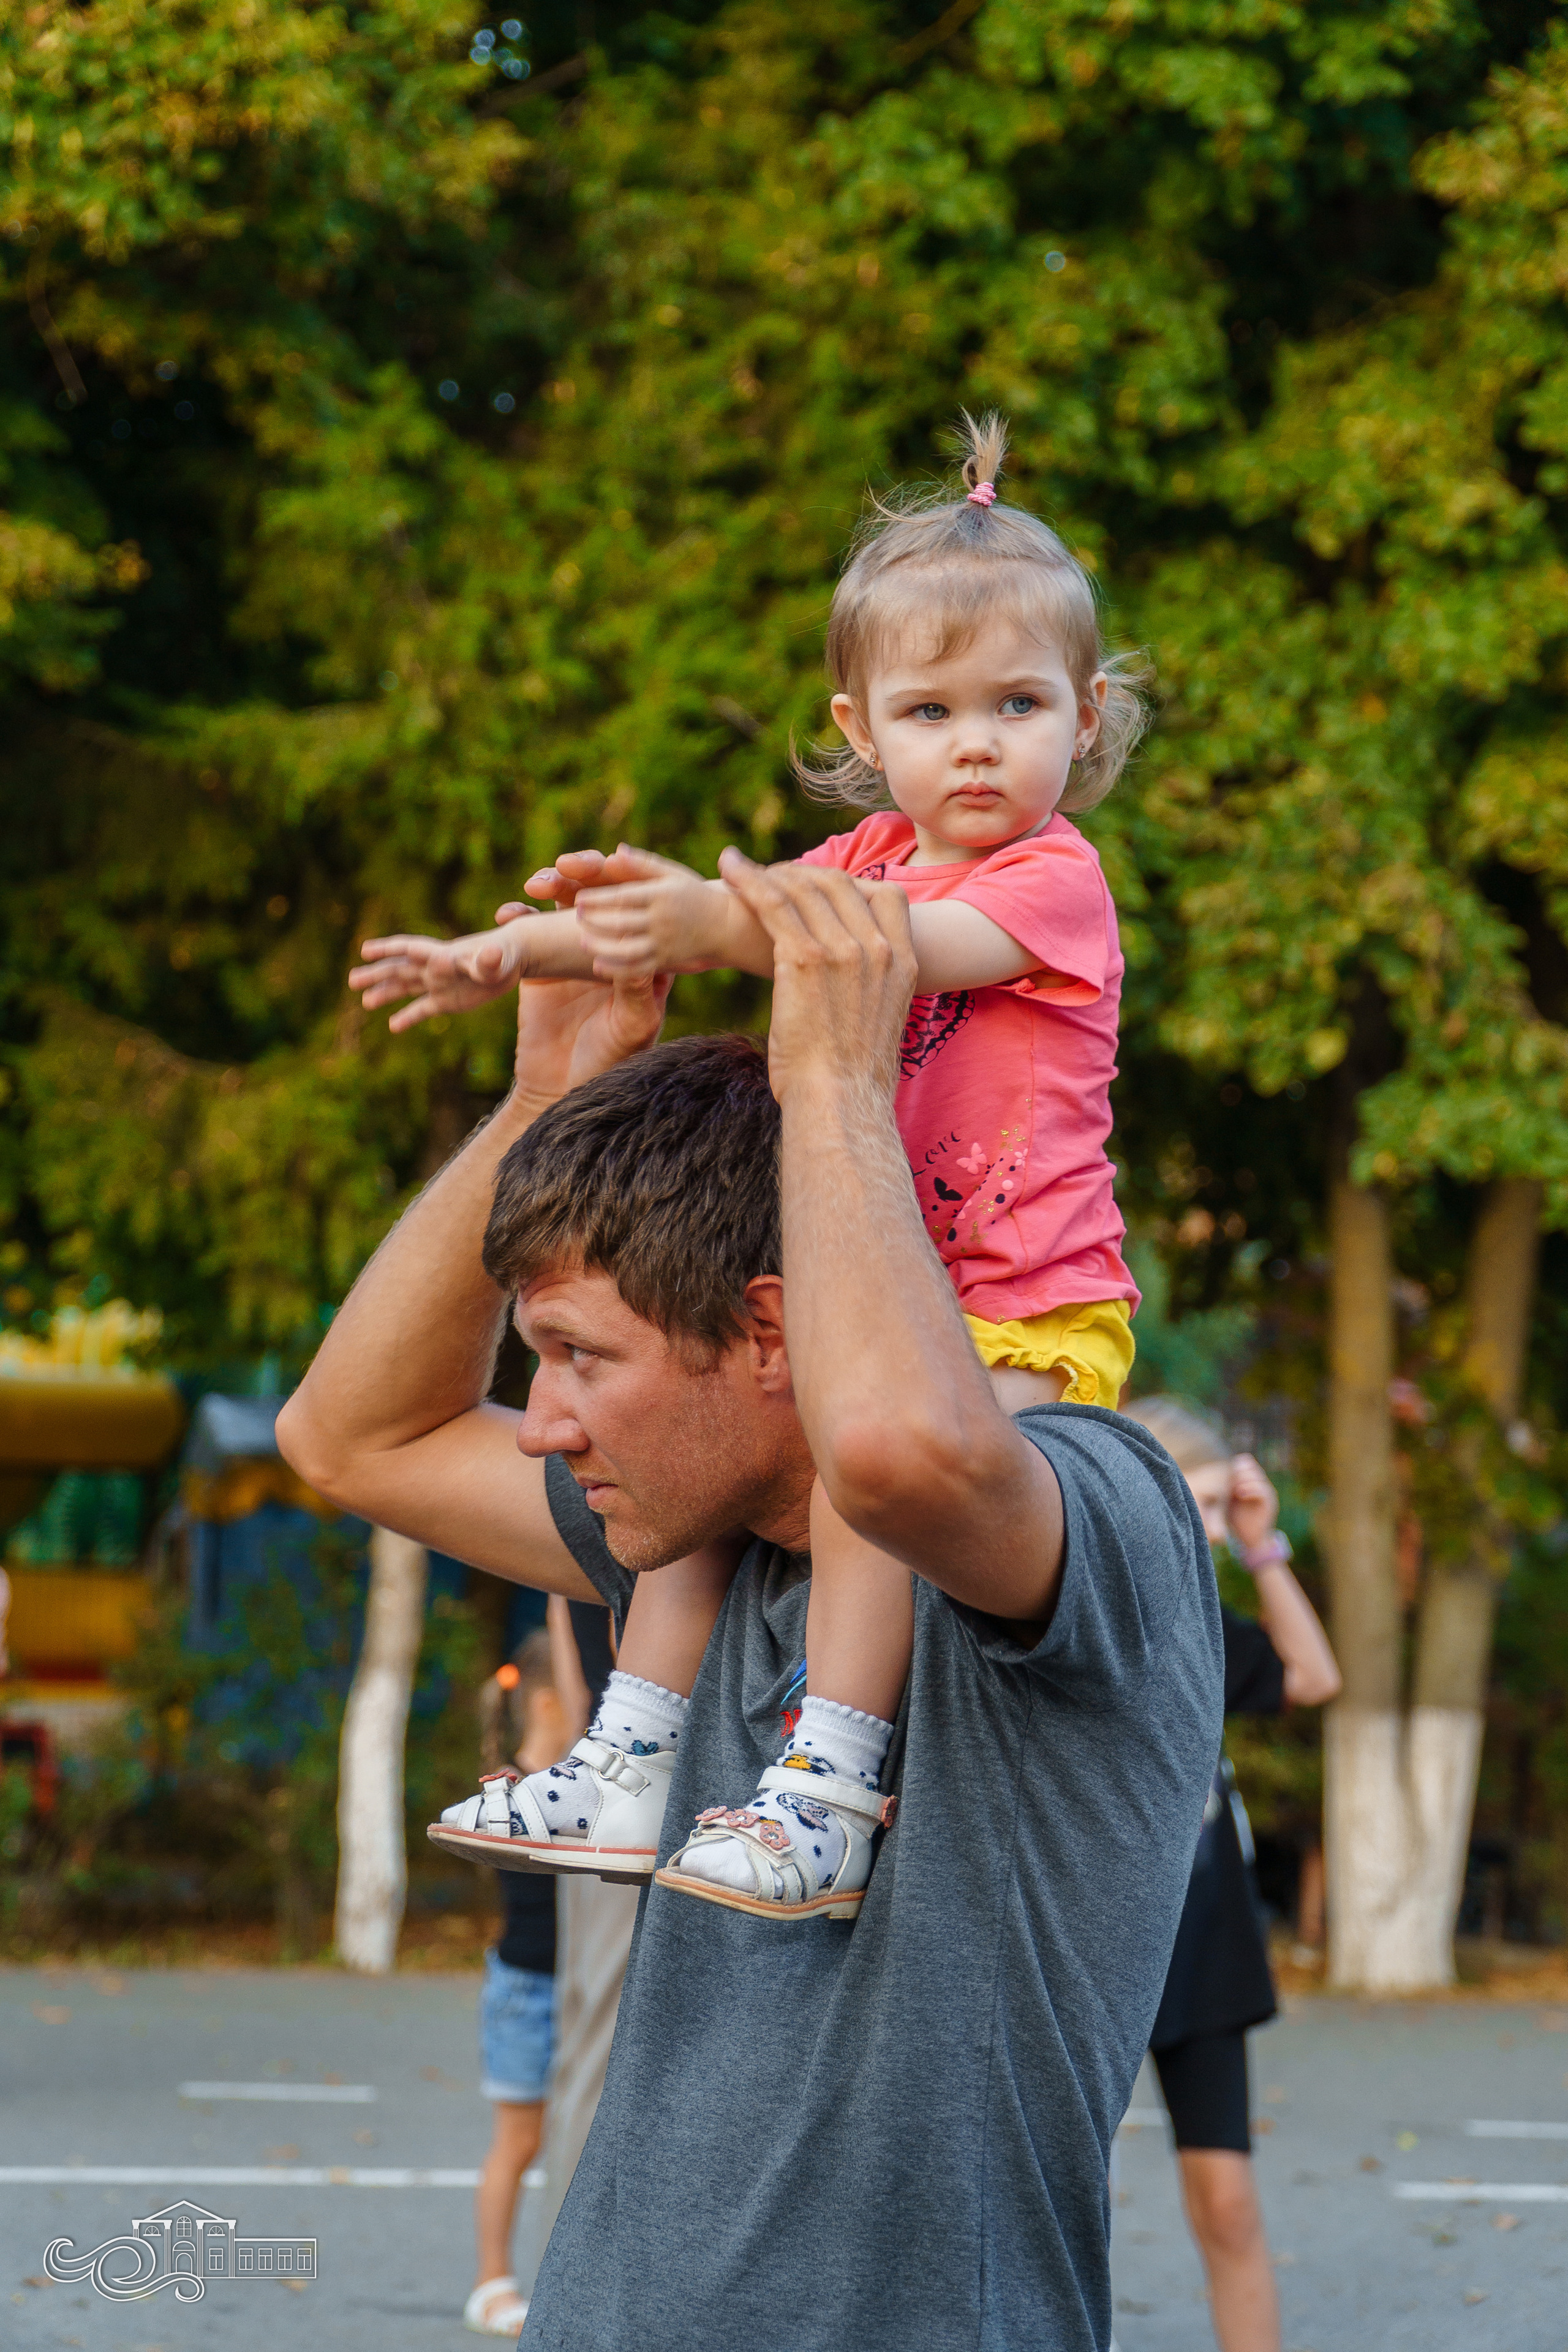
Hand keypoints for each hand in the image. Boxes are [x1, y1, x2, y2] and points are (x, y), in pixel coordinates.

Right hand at [351, 902, 541, 1032]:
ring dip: (385, 993)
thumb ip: (488, 961)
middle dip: (377, 974)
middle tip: (352, 979)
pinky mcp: (447, 1001)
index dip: (389, 949)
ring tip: (364, 1002)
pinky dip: (409, 1017)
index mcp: (443, 955)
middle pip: (400, 969)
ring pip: (406, 988)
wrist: (512, 959)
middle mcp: (435, 968)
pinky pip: (423, 1009)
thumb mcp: (498, 960)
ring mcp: (438, 984)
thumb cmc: (506, 956)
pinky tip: (393, 1026)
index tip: (366, 950)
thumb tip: (491, 954)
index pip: (412, 950)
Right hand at [504, 865, 670, 1112]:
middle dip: (583, 874)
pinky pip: (527, 927)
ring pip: (564, 903)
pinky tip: (507, 913)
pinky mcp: (538, 962)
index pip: (639, 906)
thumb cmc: (609, 1064)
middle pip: (600, 895)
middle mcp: (610, 946)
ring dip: (550, 885)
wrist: (560, 1089)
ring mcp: (572, 950)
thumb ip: (636, 994)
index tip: (611, 862)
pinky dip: (517, 915)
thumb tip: (643, 957)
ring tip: (536, 884)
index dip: (626, 880)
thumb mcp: (630, 1029)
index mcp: (641, 956)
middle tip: (566, 868)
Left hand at [572, 846, 730, 976]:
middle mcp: (662, 919)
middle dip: (595, 920)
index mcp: (661, 895)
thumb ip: (643, 864)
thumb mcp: (672, 874)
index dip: (599, 898)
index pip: (624, 897)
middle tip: (577, 916)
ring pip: (627, 948)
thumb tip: (615, 852)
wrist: (725, 925)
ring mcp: (665, 942)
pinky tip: (599, 965)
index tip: (580, 898)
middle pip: (621, 922)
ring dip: (602, 946)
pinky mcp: (667, 961)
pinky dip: (617, 969)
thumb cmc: (693, 894)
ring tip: (583, 941)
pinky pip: (639, 968)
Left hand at [716, 846, 914, 1105]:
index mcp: (904, 962)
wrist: (841, 1102)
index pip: (887, 896)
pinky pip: (773, 904)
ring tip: (741, 871)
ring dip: (768, 873)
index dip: (850, 884)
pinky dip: (747, 881)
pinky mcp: (804, 959)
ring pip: (803, 888)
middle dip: (803, 873)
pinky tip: (728, 869)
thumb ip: (873, 991)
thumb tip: (856, 991)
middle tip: (773, 877)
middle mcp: (878, 949)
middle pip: (840, 883)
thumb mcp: (881, 1023)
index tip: (820, 888)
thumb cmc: (853, 1077)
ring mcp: (843, 951)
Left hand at [1226, 1453, 1279, 1555]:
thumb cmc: (1237, 1519)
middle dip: (1239, 1470)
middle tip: (1229, 1476)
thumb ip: (1225, 1487)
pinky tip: (1239, 1493)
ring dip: (1244, 1479)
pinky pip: (1262, 1491)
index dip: (1236, 1464)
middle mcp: (1261, 1484)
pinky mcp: (1269, 1503)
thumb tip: (1209, 1474)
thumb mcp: (1228, 1500)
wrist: (1251, 1539)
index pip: (1247, 1463)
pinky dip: (1250, 1490)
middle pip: (1252, 1467)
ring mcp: (1267, 1493)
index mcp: (1252, 1481)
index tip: (1223, 1469)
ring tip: (1233, 1486)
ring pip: (1257, 1477)